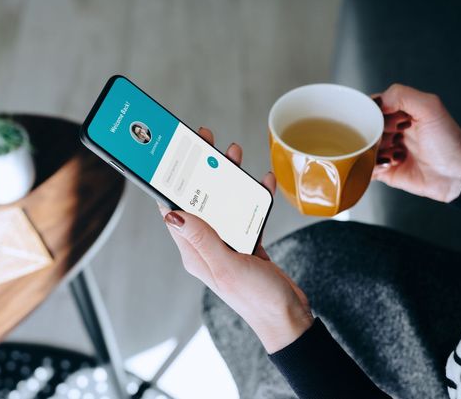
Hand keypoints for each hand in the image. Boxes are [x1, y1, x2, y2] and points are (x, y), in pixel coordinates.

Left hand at [159, 127, 312, 352]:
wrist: (288, 318)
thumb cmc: (256, 299)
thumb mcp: (227, 266)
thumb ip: (203, 238)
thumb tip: (172, 213)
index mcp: (193, 252)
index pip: (173, 210)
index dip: (171, 182)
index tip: (174, 155)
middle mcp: (206, 246)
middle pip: (199, 200)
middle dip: (203, 170)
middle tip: (207, 142)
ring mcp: (227, 244)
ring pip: (223, 202)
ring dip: (228, 178)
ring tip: (234, 154)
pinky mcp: (247, 244)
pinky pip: (247, 213)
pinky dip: (254, 196)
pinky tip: (263, 181)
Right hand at [372, 84, 460, 202]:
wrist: (457, 175)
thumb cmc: (449, 141)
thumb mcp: (430, 108)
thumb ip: (402, 95)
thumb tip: (376, 102)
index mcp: (399, 112)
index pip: (371, 106)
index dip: (368, 111)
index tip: (375, 117)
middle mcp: (390, 130)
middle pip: (363, 128)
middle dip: (369, 133)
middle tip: (386, 137)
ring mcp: (386, 151)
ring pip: (362, 148)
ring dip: (371, 151)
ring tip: (392, 153)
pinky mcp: (384, 171)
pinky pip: (364, 168)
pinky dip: (370, 166)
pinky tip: (389, 164)